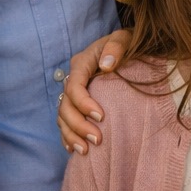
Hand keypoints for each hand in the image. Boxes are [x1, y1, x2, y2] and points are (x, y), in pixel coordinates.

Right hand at [57, 29, 131, 153]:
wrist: (127, 48)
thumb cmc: (127, 43)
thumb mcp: (124, 38)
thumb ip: (116, 47)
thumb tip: (106, 65)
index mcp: (81, 63)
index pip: (74, 86)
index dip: (83, 103)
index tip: (101, 117)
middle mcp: (74, 79)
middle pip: (66, 106)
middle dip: (78, 125)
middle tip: (97, 140)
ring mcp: (74, 93)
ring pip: (63, 118)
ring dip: (71, 136)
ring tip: (86, 152)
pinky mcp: (77, 105)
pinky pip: (66, 123)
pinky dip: (68, 137)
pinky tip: (75, 150)